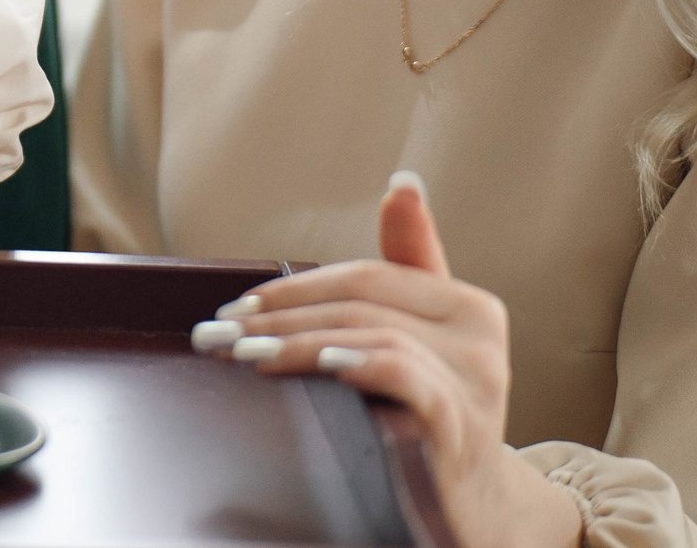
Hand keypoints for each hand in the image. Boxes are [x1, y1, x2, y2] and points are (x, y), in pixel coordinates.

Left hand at [193, 174, 581, 547]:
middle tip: (217, 334)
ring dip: (296, 342)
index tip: (233, 308)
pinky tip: (323, 364)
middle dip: (278, 316)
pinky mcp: (462, 426)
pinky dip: (362, 362)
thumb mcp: (425, 341)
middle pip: (361, 303)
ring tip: (242, 354)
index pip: (366, 277)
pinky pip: (407, 377)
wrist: (479, 512)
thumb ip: (409, 268)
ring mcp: (476, 382)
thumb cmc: (438, 418)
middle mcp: (479, 336)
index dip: (295, 288)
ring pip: (372, 334)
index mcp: (467, 305)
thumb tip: (402, 184)